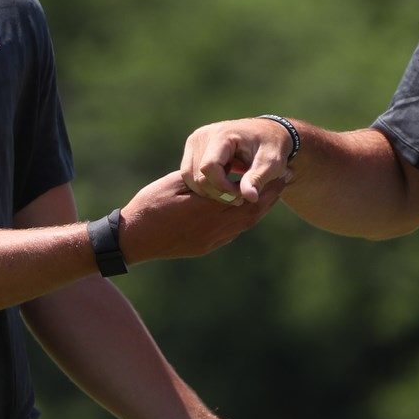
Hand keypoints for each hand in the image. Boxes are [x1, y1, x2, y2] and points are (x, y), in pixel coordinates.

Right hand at [118, 170, 282, 265]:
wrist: (134, 239)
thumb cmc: (149, 205)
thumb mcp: (174, 183)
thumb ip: (202, 179)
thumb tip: (221, 172)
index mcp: (208, 208)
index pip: (247, 194)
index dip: (266, 183)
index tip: (280, 171)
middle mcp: (214, 227)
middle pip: (252, 212)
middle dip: (270, 196)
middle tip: (284, 180)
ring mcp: (211, 240)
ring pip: (246, 224)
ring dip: (260, 209)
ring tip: (271, 193)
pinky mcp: (206, 247)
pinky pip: (234, 232)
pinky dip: (246, 219)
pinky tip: (247, 208)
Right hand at [180, 118, 293, 205]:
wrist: (267, 133)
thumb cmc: (272, 147)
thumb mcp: (271, 163)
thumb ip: (258, 178)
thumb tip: (250, 198)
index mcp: (221, 135)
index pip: (209, 168)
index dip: (223, 187)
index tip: (242, 195)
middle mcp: (202, 136)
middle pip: (197, 176)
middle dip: (218, 192)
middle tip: (240, 196)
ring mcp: (194, 142)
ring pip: (190, 178)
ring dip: (210, 191)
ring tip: (233, 191)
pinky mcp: (192, 149)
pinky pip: (189, 175)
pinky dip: (205, 185)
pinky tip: (224, 184)